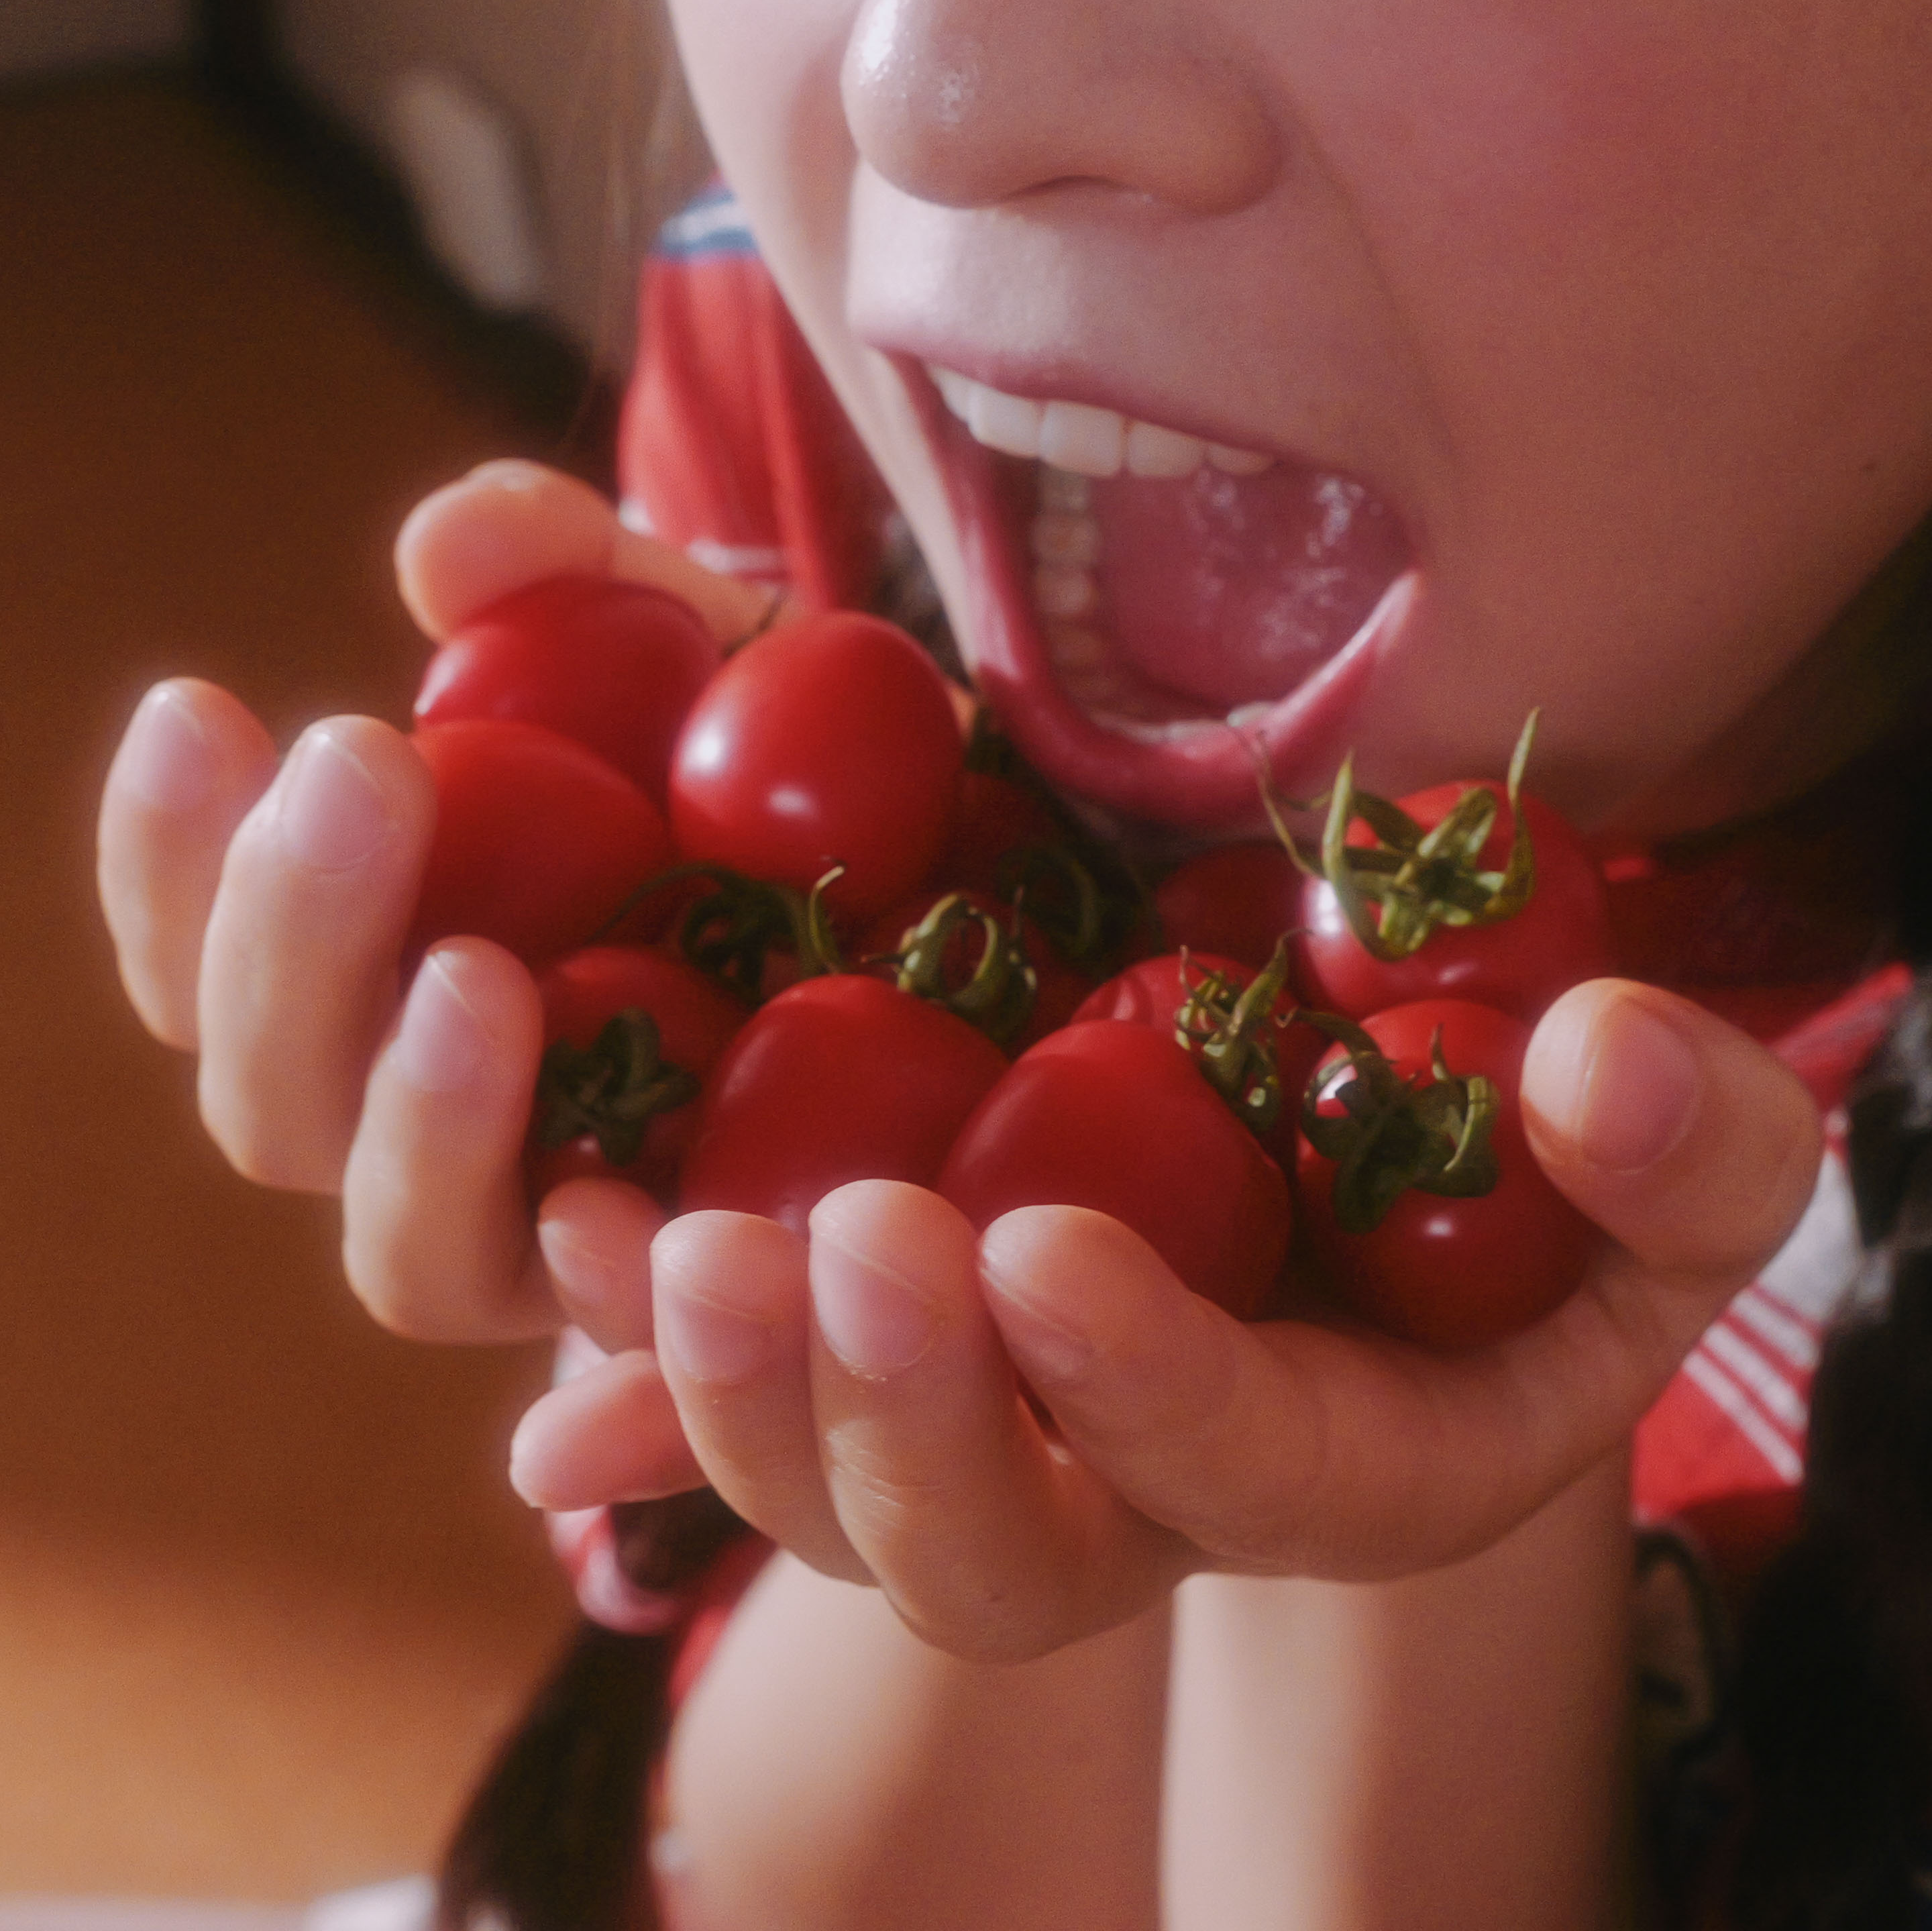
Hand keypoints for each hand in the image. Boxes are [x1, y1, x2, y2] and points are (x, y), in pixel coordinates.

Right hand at [94, 459, 771, 1350]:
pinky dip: (608, 1315)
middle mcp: (455, 1126)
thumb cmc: (808, 765)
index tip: (201, 704)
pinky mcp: (737, 1308)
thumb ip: (570, 575)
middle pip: (279, 1107)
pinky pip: (645, 1361)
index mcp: (395, 973)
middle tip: (361, 766)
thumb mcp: (701, 639)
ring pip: (418, 1256)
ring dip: (417, 1124)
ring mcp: (586, 1235)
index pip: (215, 961)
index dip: (170, 859)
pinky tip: (615, 1213)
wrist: (1030, 900)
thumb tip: (443, 549)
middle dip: (290, 942)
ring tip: (481, 977)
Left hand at [509, 979, 1820, 1661]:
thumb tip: (1598, 1066)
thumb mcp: (1678, 1150)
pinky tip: (557, 1240)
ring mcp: (997, 1428)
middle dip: (894, 1423)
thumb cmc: (1569, 1167)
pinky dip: (634, 1362)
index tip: (1035, 1250)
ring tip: (637, 1234)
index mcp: (1342, 1461)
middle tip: (821, 1242)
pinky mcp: (889, 1349)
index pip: (1236, 1477)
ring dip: (724, 1387)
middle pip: (987, 1558)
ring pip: (824, 1499)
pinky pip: (735, 1402)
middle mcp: (1139, 1489)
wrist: (1407, 1144)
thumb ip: (1685, 1144)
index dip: (1140, 1390)